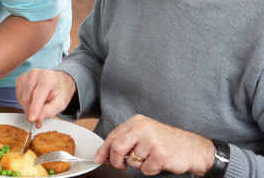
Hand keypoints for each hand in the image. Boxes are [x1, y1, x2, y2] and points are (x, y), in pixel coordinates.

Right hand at [15, 69, 75, 127]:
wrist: (58, 81)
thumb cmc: (60, 90)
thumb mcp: (61, 103)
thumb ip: (49, 111)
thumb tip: (37, 118)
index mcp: (48, 77)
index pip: (38, 95)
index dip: (34, 108)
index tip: (31, 119)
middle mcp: (35, 74)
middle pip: (28, 98)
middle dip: (31, 111)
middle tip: (38, 118)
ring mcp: (26, 76)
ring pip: (22, 99)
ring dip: (28, 107)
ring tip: (39, 104)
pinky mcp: (20, 80)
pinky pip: (18, 96)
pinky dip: (25, 102)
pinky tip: (33, 99)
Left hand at [95, 114, 214, 175]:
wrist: (193, 148)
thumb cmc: (168, 141)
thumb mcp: (144, 134)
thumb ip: (126, 141)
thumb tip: (106, 155)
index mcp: (137, 122)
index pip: (113, 135)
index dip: (103, 149)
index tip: (98, 158)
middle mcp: (143, 129)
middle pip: (117, 147)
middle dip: (116, 160)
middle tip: (121, 165)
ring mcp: (152, 141)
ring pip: (132, 161)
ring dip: (140, 165)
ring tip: (151, 158)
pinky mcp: (160, 155)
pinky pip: (145, 169)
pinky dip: (151, 170)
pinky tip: (159, 162)